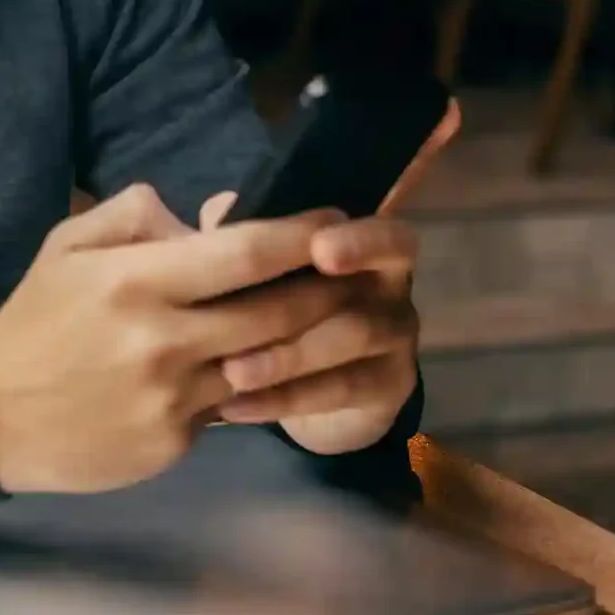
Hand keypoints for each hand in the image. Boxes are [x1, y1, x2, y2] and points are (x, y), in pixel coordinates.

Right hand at [0, 184, 352, 494]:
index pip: (243, 252)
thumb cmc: (35, 321)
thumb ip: (134, 216)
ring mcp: (172, 397)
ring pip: (267, 364)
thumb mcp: (66, 246)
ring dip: (308, 341)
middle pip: (276, 311)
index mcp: (136, 281)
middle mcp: (163, 339)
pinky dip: (255, 385)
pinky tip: (272, 369)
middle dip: (326, 288)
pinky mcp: (175, 443)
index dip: (300, 235)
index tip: (333, 220)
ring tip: (336, 317)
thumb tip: (198, 215)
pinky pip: (234, 407)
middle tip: (355, 271)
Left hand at [195, 98, 459, 454]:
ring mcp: (395, 337)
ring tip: (231, 371)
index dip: (361, 236)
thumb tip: (218, 207)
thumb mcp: (256, 268)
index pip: (384, 230)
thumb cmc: (278, 305)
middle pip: (374, 286)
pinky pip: (340, 392)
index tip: (320, 245)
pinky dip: (284, 399)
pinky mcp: (386, 388)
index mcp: (363, 243)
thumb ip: (240, 235)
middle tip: (253, 312)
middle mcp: (390, 285)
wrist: (306, 387)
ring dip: (288, 355)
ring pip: (354, 338)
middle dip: (312, 299)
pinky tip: (234, 407)